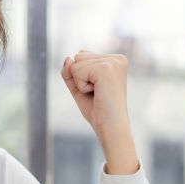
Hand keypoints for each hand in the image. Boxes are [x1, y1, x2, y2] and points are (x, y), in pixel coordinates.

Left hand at [61, 51, 139, 173]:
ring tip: (98, 93)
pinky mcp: (106, 68)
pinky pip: (76, 71)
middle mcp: (117, 58)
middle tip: (97, 93)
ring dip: (80, 82)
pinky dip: (81, 86)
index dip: (81, 76)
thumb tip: (68, 58)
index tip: (97, 90)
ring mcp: (113, 62)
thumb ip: (70, 71)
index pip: (81, 56)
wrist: (111, 127)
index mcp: (114, 60)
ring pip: (75, 63)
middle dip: (80, 78)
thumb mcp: (79, 86)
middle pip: (78, 57)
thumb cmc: (99, 110)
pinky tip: (97, 93)